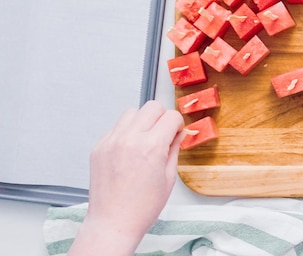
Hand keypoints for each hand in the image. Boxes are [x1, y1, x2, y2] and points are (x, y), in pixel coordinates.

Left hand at [68, 101, 183, 255]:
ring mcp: (111, 141)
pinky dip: (126, 132)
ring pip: (131, 112)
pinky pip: (116, 127)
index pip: (170, 116)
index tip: (176, 132)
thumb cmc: (141, 207)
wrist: (114, 221)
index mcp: (151, 147)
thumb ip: (174, 149)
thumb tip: (178, 134)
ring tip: (145, 140)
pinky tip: (130, 150)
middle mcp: (130, 139)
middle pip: (151, 107)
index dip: (177, 124)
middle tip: (163, 133)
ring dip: (142, 121)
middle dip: (162, 117)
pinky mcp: (99, 147)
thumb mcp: (169, 178)